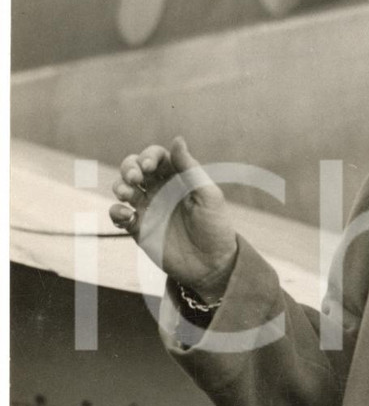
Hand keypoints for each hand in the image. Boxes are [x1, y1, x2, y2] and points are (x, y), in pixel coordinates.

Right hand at [110, 137, 236, 297]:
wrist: (212, 266)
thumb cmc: (215, 228)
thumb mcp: (208, 196)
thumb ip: (191, 169)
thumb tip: (177, 139)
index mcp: (178, 178)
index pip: (157, 156)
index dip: (149, 155)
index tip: (149, 166)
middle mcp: (160, 189)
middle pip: (134, 167)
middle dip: (129, 168)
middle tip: (135, 179)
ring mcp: (148, 208)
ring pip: (122, 188)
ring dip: (119, 186)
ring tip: (127, 195)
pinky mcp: (138, 228)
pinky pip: (118, 214)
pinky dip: (116, 211)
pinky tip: (127, 216)